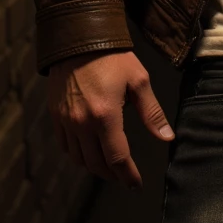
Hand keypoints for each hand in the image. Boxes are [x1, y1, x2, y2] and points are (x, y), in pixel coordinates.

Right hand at [48, 50, 174, 188]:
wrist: (78, 38)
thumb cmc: (113, 57)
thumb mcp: (139, 81)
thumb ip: (152, 113)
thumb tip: (167, 138)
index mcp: (105, 116)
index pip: (117, 158)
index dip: (128, 175)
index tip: (136, 184)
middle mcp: (82, 123)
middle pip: (96, 164)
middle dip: (112, 174)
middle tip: (124, 176)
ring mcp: (66, 121)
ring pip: (78, 158)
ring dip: (94, 167)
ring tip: (109, 166)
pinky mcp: (55, 115)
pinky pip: (65, 145)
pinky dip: (77, 154)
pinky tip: (88, 151)